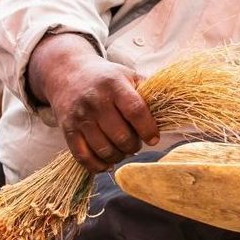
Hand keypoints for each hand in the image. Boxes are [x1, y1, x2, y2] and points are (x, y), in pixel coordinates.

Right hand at [28, 33, 158, 172]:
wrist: (69, 74)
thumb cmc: (107, 78)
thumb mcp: (128, 75)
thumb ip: (148, 91)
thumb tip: (173, 107)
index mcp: (114, 85)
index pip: (136, 111)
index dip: (148, 129)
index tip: (154, 139)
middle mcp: (95, 101)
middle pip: (121, 135)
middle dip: (134, 145)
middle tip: (137, 143)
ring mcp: (80, 117)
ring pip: (103, 149)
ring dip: (118, 156)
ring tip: (123, 150)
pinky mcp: (67, 130)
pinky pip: (83, 157)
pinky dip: (97, 166)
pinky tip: (108, 162)